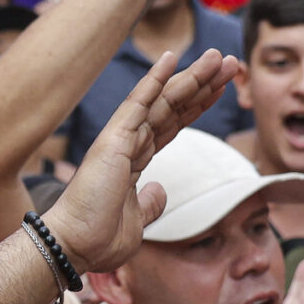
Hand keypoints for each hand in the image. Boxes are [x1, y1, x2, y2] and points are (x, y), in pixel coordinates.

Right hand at [41, 49, 240, 273]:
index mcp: (134, 161)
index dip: (197, 105)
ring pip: (163, 100)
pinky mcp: (114, 139)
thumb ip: (151, 202)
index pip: (172, 125)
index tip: (220, 89)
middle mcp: (129, 144)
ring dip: (191, 77)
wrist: (75, 246)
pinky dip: (155, 80)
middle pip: (173, 107)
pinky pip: (138, 103)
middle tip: (229, 62)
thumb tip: (161, 189)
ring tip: (217, 57)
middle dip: (202, 84)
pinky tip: (172, 58)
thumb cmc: (98, 239)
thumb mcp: (138, 221)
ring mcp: (121, 139)